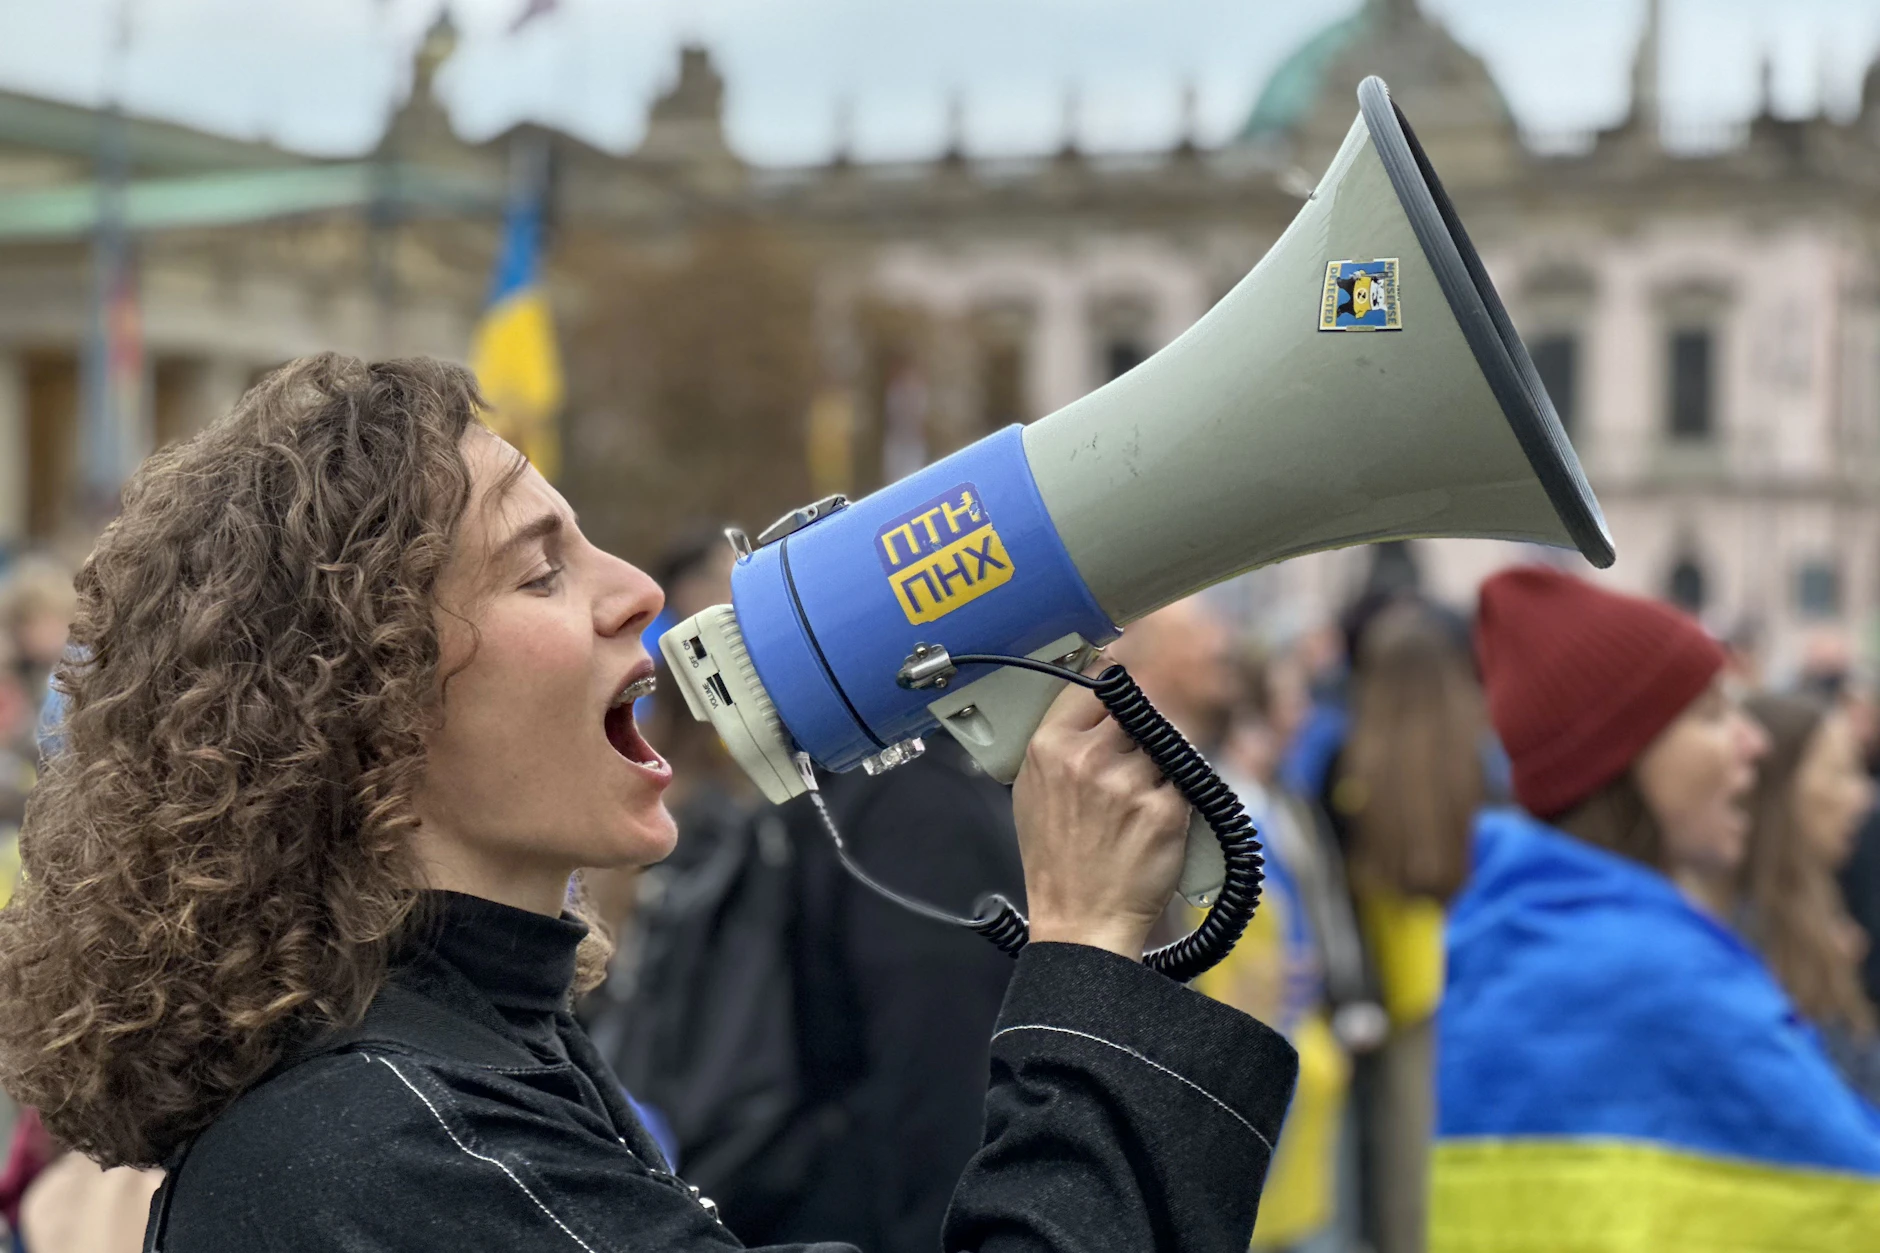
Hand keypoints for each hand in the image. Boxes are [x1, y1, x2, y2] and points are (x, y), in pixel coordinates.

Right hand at [1011, 666, 1191, 959]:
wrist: (1081, 919)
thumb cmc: (1057, 861)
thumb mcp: (1033, 791)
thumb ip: (1060, 744)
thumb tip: (1091, 703)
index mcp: (1050, 748)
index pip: (1094, 687)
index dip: (1116, 690)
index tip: (1128, 690)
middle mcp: (1088, 758)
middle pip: (1137, 712)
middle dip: (1142, 734)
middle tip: (1135, 764)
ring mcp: (1129, 782)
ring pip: (1165, 746)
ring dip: (1161, 767)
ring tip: (1137, 805)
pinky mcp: (1165, 808)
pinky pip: (1185, 780)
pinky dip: (1178, 797)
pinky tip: (1153, 823)